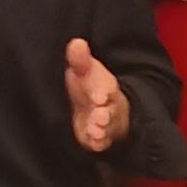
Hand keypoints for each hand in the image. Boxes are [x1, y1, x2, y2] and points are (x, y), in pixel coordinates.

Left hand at [65, 38, 129, 152]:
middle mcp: (108, 106)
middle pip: (109, 110)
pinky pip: (100, 143)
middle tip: (100, 117)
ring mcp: (104, 124)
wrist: (98, 105)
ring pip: (106, 128)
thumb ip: (80, 58)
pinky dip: (97, 143)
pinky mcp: (96, 138)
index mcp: (104, 86)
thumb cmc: (89, 84)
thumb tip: (77, 43)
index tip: (99, 96)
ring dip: (101, 130)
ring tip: (95, 131)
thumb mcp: (85, 69)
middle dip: (105, 114)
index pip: (106, 87)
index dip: (103, 91)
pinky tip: (93, 143)